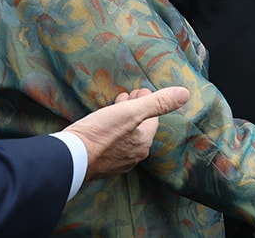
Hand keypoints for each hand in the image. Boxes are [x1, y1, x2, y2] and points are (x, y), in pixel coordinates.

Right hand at [64, 86, 189, 180]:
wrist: (69, 158)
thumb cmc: (100, 134)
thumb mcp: (131, 112)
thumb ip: (158, 103)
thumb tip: (184, 94)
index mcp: (143, 144)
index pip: (152, 119)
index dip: (148, 102)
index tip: (140, 91)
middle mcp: (132, 156)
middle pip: (139, 128)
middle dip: (135, 109)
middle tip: (129, 96)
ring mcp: (115, 162)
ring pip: (124, 135)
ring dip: (122, 119)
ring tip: (115, 106)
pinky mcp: (99, 163)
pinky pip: (111, 143)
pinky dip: (111, 129)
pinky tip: (101, 123)